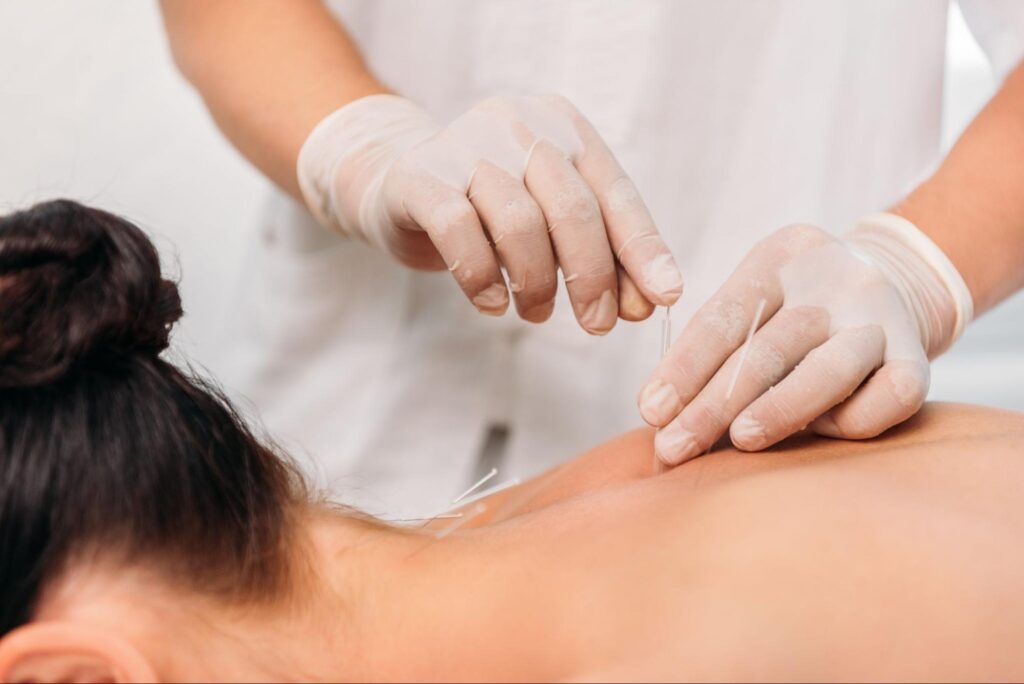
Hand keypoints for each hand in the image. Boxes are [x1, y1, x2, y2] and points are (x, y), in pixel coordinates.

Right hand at [297, 94, 682, 332]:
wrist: (399, 181)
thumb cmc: (491, 207)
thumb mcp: (551, 220)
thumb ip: (600, 252)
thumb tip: (646, 303)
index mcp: (563, 126)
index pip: (614, 191)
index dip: (642, 248)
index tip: (663, 296)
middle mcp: (518, 125)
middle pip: (571, 207)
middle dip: (591, 276)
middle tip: (597, 324)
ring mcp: (465, 146)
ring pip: (519, 222)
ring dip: (537, 282)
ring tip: (538, 312)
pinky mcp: (420, 177)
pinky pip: (459, 230)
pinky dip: (482, 277)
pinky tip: (493, 304)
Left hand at [638, 216, 973, 464]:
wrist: (895, 282)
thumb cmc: (797, 309)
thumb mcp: (756, 300)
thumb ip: (714, 347)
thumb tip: (659, 416)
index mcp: (781, 259)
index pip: (724, 316)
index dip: (684, 366)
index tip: (651, 410)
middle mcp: (835, 283)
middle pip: (768, 348)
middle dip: (712, 405)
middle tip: (674, 447)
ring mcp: (881, 319)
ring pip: (828, 371)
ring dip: (778, 411)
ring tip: (739, 443)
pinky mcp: (919, 359)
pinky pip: (886, 399)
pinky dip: (849, 422)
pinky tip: (818, 433)